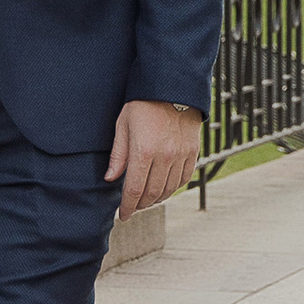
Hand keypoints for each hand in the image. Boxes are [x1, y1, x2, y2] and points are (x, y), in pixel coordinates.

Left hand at [106, 99, 202, 216]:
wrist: (173, 86)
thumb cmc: (143, 103)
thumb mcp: (123, 125)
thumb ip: (118, 155)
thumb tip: (110, 179)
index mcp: (143, 151)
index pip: (134, 190)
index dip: (127, 207)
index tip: (123, 216)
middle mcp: (165, 157)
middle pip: (152, 194)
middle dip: (140, 205)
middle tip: (132, 207)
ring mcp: (181, 155)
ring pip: (169, 190)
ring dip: (156, 199)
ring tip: (146, 200)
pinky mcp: (193, 152)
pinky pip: (183, 179)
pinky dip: (173, 188)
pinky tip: (164, 188)